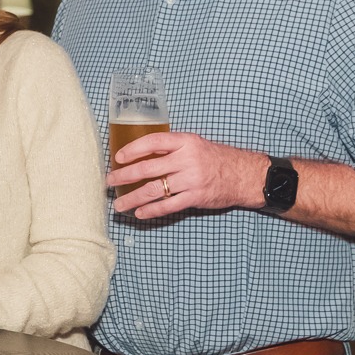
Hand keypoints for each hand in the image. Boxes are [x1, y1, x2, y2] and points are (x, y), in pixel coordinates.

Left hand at [109, 131, 266, 219]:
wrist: (244, 175)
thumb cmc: (216, 158)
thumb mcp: (194, 144)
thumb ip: (172, 148)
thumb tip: (142, 155)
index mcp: (185, 142)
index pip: (153, 142)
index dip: (133, 149)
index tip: (118, 157)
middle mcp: (186, 160)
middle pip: (148, 168)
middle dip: (124, 176)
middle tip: (110, 181)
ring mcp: (191, 180)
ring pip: (154, 189)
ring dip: (133, 198)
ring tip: (119, 204)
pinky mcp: (195, 197)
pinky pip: (168, 205)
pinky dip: (151, 210)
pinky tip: (139, 213)